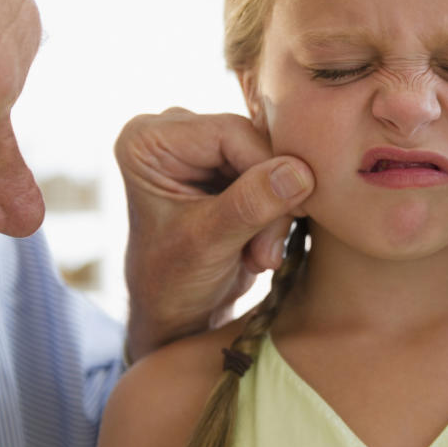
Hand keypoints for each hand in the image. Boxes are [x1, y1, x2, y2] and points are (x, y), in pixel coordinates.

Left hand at [114, 109, 313, 358]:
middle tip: (267, 250)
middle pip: (252, 142)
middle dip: (270, 197)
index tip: (288, 216)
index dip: (267, 168)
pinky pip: (272, 172)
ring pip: (268, 159)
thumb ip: (250, 205)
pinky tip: (262, 245)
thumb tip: (300, 172)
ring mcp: (201, 147)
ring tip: (261, 254)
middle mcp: (172, 131)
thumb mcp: (208, 243)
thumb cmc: (172, 283)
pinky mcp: (226, 165)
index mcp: (148, 140)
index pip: (230, 132)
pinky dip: (276, 210)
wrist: (177, 314)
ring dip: (276, 210)